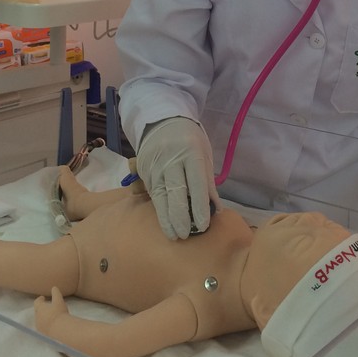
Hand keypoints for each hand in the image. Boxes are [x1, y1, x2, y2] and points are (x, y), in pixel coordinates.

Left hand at [34, 286, 68, 335]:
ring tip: (50, 315)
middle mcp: (37, 317)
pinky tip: (52, 323)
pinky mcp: (42, 333)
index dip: (39, 300)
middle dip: (41, 308)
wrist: (60, 329)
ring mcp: (39, 326)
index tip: (43, 298)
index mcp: (40, 308)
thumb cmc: (59, 313)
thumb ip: (56, 293)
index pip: (37, 302)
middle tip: (47, 307)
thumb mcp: (59, 300)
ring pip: (39, 319)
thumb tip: (54, 287)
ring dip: (43, 316)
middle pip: (37, 311)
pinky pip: (42, 326)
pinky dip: (46, 323)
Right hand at [136, 117, 217, 238]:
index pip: (196, 183)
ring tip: (175, 235)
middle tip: (186, 236)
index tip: (203, 226)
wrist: (162, 120)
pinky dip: (160, 209)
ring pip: (160, 197)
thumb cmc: (190, 139)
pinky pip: (152, 193)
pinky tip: (166, 221)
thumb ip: (207, 181)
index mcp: (191, 152)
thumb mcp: (204, 154)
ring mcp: (154, 165)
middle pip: (174, 193)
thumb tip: (214, 209)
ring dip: (167, 219)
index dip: (199, 206)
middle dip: (180, 217)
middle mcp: (170, 159)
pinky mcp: (143, 171)